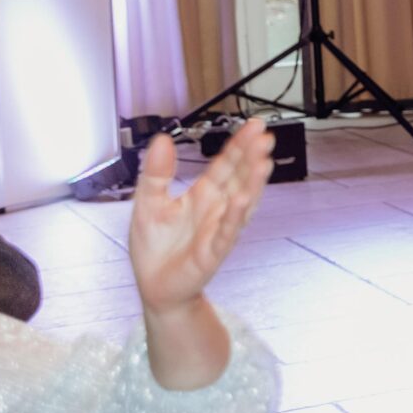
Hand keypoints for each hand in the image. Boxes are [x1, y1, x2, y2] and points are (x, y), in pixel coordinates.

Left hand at [128, 122, 271, 317]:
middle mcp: (217, 209)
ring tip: (263, 162)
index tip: (254, 126)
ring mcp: (219, 229)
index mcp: (203, 195)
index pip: (226, 165)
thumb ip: (156, 173)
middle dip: (252, 158)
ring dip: (253, 183)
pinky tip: (242, 200)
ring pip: (241, 202)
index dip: (239, 145)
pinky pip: (227, 232)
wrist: (153, 286)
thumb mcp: (147, 202)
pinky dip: (234, 217)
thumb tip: (163, 139)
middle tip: (265, 136)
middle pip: (239, 178)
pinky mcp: (213, 252)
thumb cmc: (154, 247)